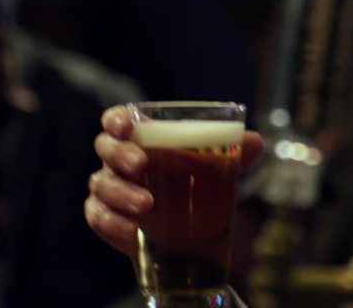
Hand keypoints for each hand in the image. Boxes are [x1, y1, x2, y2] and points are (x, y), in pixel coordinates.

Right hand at [84, 105, 263, 255]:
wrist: (191, 233)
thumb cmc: (197, 186)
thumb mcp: (218, 168)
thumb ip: (235, 151)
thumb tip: (255, 141)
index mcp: (141, 138)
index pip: (117, 119)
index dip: (116, 120)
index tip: (127, 126)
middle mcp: (119, 159)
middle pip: (105, 147)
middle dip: (120, 154)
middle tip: (142, 165)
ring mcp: (110, 188)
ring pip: (102, 184)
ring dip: (121, 193)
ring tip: (147, 206)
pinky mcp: (106, 217)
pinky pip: (98, 216)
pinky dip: (112, 222)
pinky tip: (133, 231)